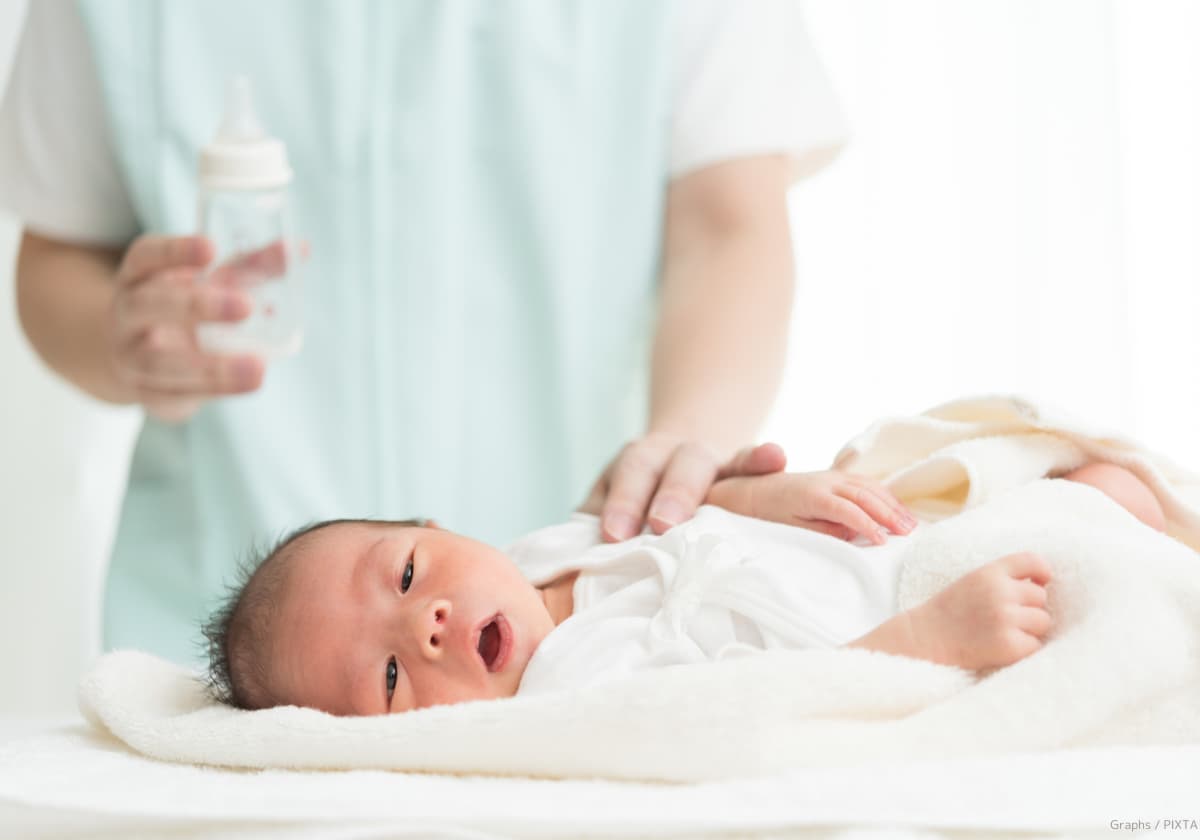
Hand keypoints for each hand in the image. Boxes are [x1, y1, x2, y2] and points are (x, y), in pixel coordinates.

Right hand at [106, 234, 269, 421]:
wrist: (137, 359)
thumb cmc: (185, 309)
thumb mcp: (211, 284)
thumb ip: (251, 267)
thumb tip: (300, 248)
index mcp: (141, 276)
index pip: (146, 255)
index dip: (175, 251)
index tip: (211, 248)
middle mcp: (129, 313)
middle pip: (149, 304)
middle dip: (196, 305)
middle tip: (246, 306)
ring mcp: (131, 355)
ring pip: (159, 361)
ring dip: (210, 366)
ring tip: (257, 368)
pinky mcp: (147, 392)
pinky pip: (171, 396)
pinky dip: (211, 392)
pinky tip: (245, 386)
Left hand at [579, 435, 787, 541]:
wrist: (673, 465)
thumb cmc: (636, 508)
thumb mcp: (609, 514)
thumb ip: (591, 539)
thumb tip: (568, 584)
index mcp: (635, 464)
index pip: (628, 478)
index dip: (622, 504)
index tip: (614, 536)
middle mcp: (671, 456)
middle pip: (672, 465)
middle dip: (672, 492)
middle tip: (666, 522)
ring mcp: (709, 462)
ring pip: (717, 459)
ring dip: (738, 463)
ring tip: (766, 460)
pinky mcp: (738, 471)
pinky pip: (751, 463)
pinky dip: (763, 459)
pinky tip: (778, 457)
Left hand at [707, 470, 916, 544]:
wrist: (752, 490)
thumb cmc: (768, 514)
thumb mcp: (788, 528)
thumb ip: (820, 530)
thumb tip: (851, 534)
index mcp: (812, 495)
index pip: (847, 510)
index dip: (867, 525)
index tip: (883, 542)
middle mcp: (825, 481)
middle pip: (864, 495)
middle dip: (889, 514)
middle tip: (909, 534)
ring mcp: (832, 476)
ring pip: (869, 487)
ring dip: (892, 504)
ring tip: (911, 524)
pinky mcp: (835, 476)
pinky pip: (866, 482)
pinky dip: (885, 495)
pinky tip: (897, 508)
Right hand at [910, 551, 1053, 669]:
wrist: (924, 638)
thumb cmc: (950, 611)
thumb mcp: (972, 581)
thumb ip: (1002, 578)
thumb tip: (1044, 584)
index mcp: (990, 572)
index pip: (1032, 561)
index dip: (1043, 572)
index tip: (1042, 581)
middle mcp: (1000, 592)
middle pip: (1041, 596)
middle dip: (1029, 608)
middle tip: (1006, 617)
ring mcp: (1005, 618)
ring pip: (1043, 621)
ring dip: (1030, 629)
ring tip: (1004, 632)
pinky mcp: (1009, 645)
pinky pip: (1035, 645)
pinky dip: (1024, 649)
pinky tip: (1003, 647)